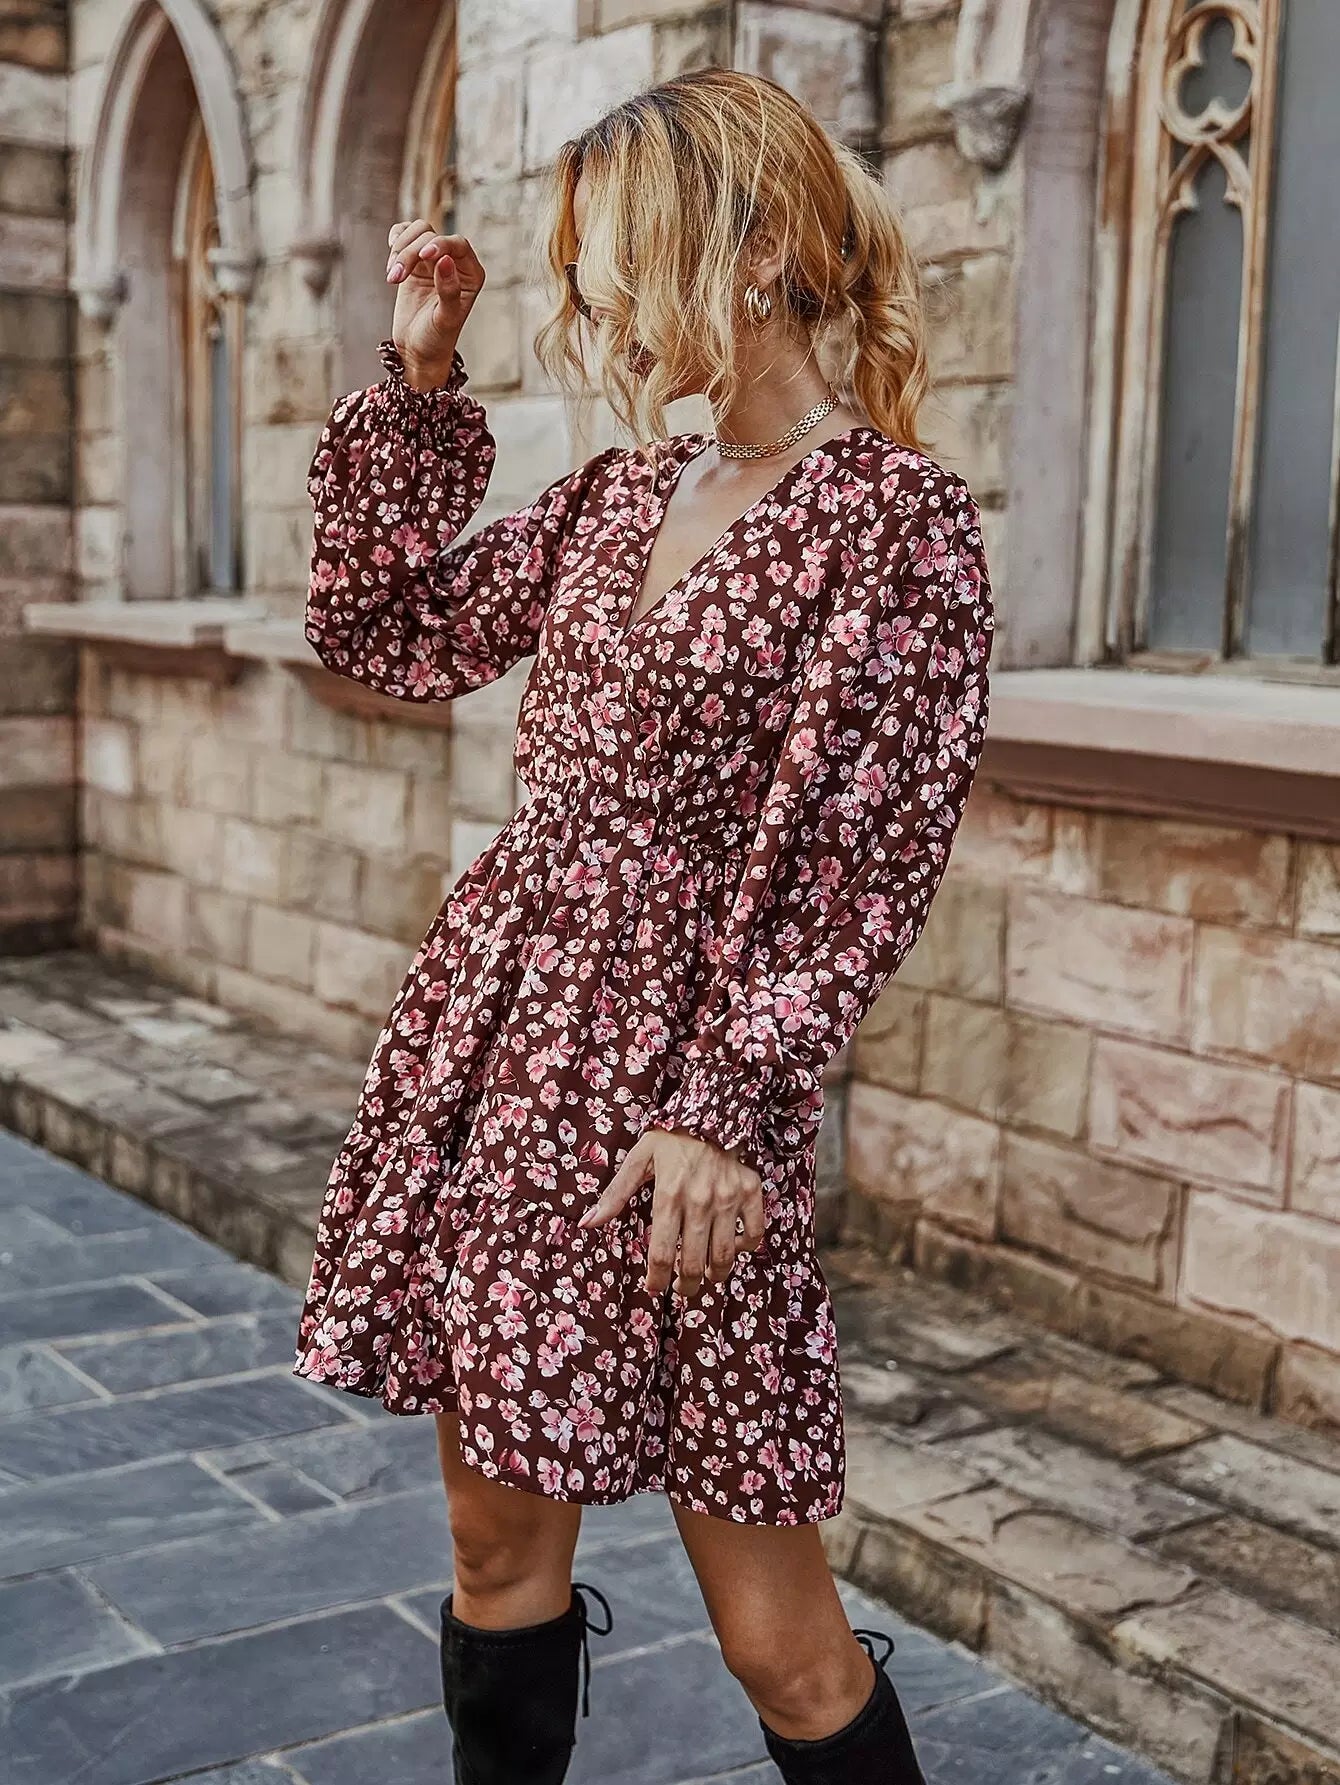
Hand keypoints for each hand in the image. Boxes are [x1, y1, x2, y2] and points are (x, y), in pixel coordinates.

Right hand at [385, 219, 486, 389]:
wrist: (418, 351)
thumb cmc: (436, 340)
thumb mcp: (445, 320)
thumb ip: (449, 291)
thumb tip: (445, 260)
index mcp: (471, 275)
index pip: (457, 244)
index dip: (440, 244)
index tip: (424, 256)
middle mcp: (454, 263)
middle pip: (430, 236)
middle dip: (410, 253)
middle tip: (395, 278)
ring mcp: (433, 260)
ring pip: (415, 233)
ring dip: (399, 250)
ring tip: (392, 278)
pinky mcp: (414, 262)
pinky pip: (404, 236)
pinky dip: (395, 241)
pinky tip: (391, 261)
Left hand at [577, 1128, 765, 1297]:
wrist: (711, 1107)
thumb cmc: (670, 1136)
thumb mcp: (637, 1160)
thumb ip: (614, 1195)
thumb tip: (588, 1223)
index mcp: (669, 1195)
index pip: (662, 1253)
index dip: (656, 1279)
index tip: (654, 1287)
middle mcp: (700, 1200)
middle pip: (694, 1263)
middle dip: (686, 1285)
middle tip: (680, 1287)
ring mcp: (729, 1197)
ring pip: (725, 1256)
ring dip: (714, 1274)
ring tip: (704, 1275)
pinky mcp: (751, 1191)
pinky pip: (754, 1233)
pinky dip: (744, 1248)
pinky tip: (731, 1249)